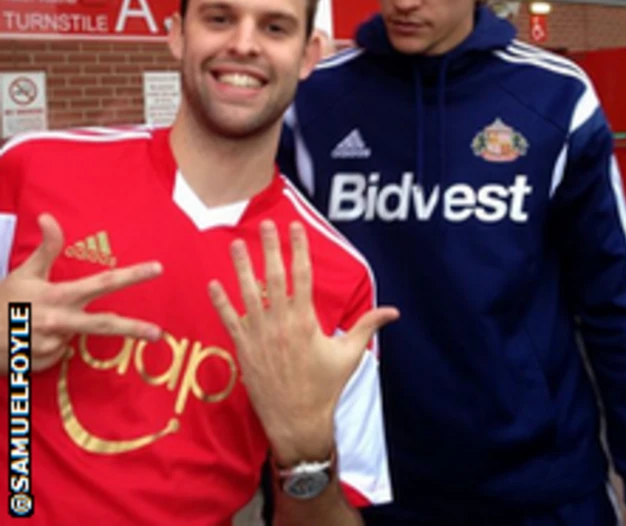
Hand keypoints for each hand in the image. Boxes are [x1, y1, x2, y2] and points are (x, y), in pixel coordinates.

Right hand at [1, 213, 163, 372]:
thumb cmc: (3, 302)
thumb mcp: (25, 272)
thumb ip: (46, 248)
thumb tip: (49, 217)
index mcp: (59, 296)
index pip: (104, 283)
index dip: (132, 275)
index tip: (157, 268)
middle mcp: (60, 322)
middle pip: (105, 325)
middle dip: (134, 328)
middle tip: (158, 332)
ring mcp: (53, 345)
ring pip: (76, 337)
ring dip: (67, 329)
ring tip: (40, 322)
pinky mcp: (46, 363)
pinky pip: (61, 352)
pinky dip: (53, 344)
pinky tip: (33, 338)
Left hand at [209, 219, 398, 465]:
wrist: (297, 421)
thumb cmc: (324, 387)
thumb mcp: (348, 355)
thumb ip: (368, 327)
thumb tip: (394, 312)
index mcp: (305, 321)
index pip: (303, 275)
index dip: (299, 248)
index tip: (296, 227)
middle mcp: (281, 323)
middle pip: (274, 277)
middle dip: (270, 248)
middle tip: (266, 224)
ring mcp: (259, 336)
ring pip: (248, 294)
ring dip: (241, 267)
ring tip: (237, 244)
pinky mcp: (244, 349)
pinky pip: (229, 321)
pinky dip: (221, 303)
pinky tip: (213, 284)